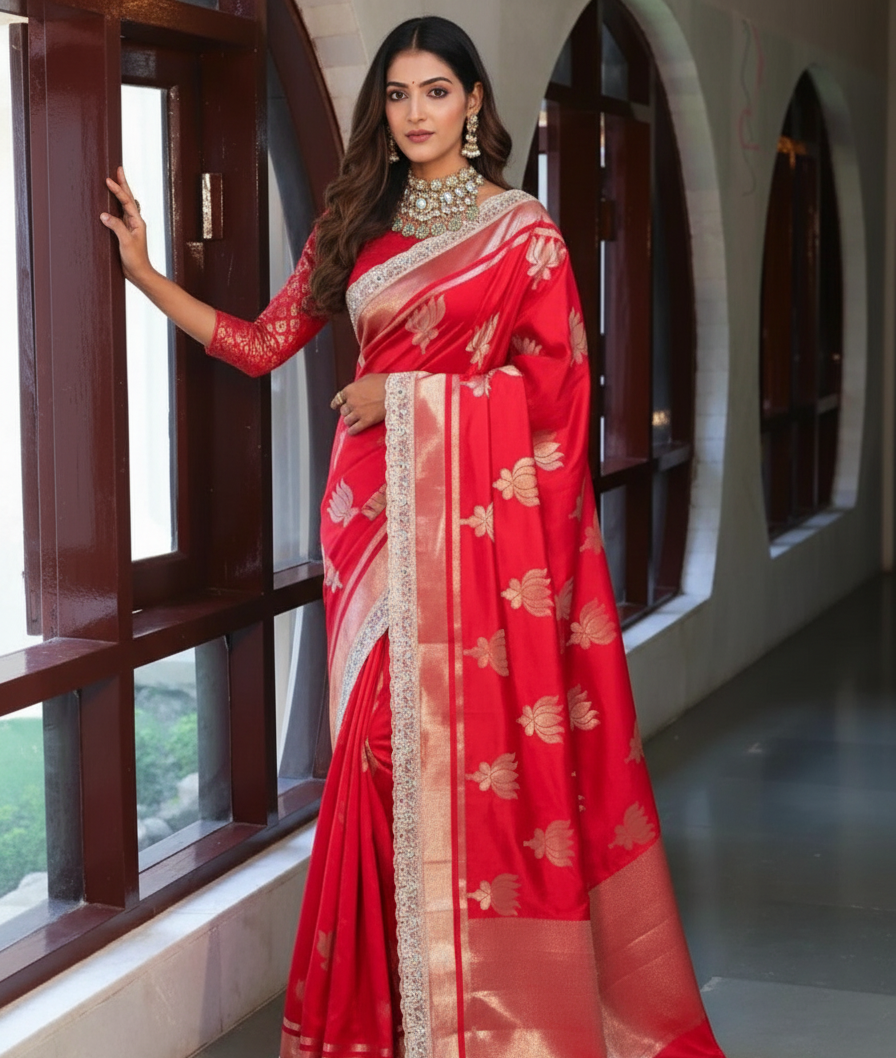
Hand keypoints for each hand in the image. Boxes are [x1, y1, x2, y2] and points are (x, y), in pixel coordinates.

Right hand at [100, 166, 152, 284]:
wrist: (139, 273)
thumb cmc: (136, 260)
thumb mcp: (126, 242)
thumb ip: (116, 227)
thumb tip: (104, 214)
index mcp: (138, 222)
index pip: (127, 202)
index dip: (118, 190)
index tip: (109, 180)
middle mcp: (134, 222)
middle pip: (128, 199)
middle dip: (123, 184)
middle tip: (118, 169)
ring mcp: (129, 226)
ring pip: (124, 205)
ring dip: (119, 192)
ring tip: (115, 180)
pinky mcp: (124, 232)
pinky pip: (118, 214)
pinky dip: (115, 205)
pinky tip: (110, 201)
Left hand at [330, 373, 386, 434]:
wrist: (395, 392)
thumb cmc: (383, 382)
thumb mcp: (368, 378)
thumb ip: (358, 384)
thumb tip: (357, 387)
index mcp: (350, 390)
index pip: (338, 398)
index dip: (336, 403)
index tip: (335, 406)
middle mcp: (351, 402)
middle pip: (343, 411)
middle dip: (347, 412)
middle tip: (352, 412)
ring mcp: (358, 412)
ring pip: (347, 421)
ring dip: (349, 421)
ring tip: (353, 422)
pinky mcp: (366, 421)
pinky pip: (355, 429)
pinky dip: (352, 431)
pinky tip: (352, 432)